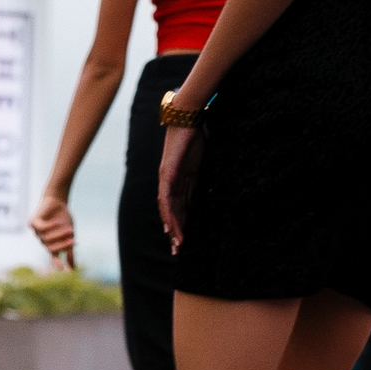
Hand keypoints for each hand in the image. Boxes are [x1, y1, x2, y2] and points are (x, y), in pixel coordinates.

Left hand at [28, 193, 76, 269]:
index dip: (57, 262)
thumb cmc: (63, 218)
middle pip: (51, 248)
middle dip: (63, 245)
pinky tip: (58, 221)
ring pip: (47, 238)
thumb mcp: (69, 234)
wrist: (57, 201)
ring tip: (70, 229)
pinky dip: (51, 225)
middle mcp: (43, 240)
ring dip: (59, 234)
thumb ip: (70, 250)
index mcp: (51, 244)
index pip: (53, 255)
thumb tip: (73, 268)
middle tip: (74, 241)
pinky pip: (41, 228)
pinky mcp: (33, 223)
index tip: (63, 269)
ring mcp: (37, 232)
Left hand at [157, 124, 202, 253]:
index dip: (180, 223)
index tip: (183, 240)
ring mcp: (166, 178)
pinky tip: (170, 226)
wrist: (189, 117)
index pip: (178, 207)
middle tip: (177, 251)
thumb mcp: (200, 165)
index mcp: (177, 180)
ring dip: (172, 227)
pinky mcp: (168, 173)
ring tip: (177, 243)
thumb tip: (204, 197)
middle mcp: (168, 181)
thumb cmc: (196, 137)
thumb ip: (198, 181)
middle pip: (171, 211)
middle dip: (174, 231)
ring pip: (167, 209)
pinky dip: (168, 213)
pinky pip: (166, 197)